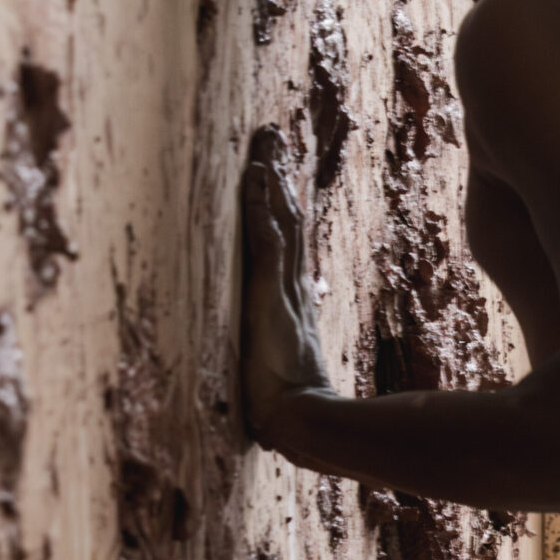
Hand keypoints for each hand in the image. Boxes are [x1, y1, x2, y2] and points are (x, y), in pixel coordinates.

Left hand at [239, 127, 332, 448]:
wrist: (301, 422)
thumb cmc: (289, 411)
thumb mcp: (279, 378)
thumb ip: (279, 370)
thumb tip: (278, 385)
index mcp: (293, 304)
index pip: (287, 245)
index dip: (284, 209)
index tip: (280, 177)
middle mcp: (293, 288)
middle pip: (289, 220)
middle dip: (281, 178)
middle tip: (273, 137)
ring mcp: (284, 288)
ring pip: (281, 220)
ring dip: (273, 179)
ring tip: (266, 142)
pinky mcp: (272, 292)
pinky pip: (266, 237)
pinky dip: (263, 204)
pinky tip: (258, 175)